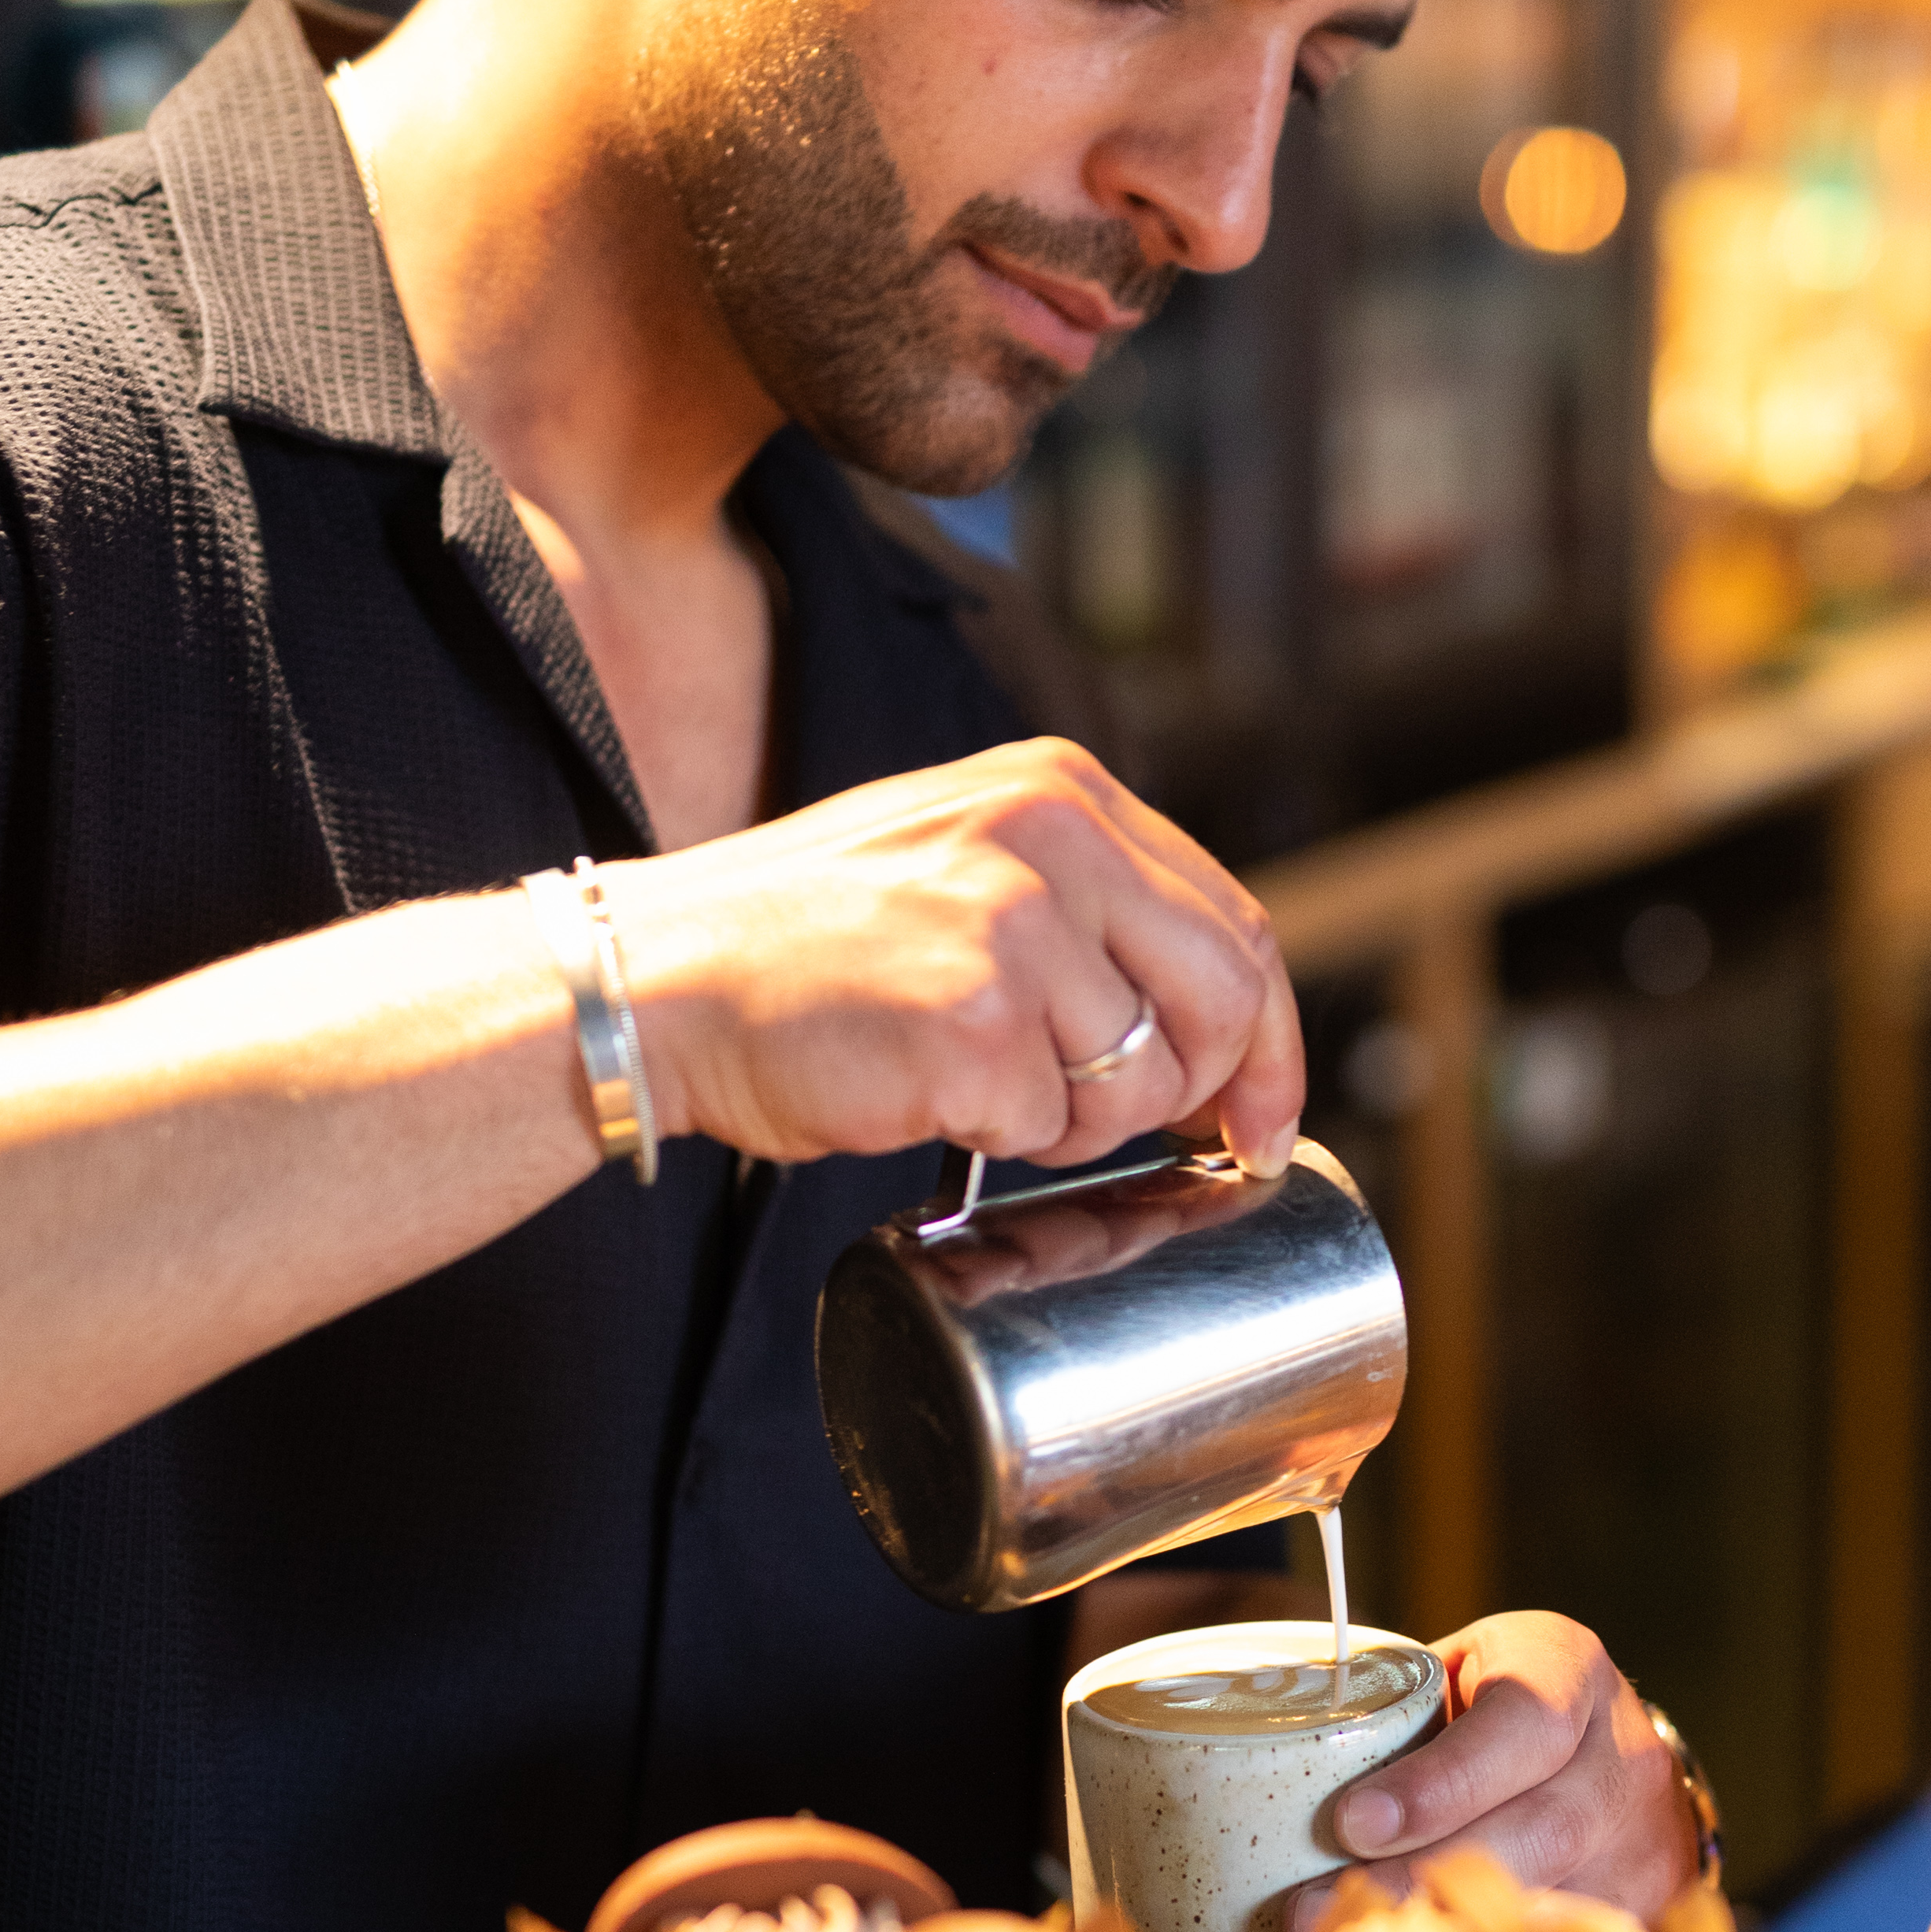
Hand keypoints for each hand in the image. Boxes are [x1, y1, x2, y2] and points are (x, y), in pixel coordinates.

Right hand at [613, 740, 1302, 1177]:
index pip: (1236, 920)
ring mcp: (1015, 928)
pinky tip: (926, 1095)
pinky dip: (999, 1141)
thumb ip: (1082, 900)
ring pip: (1140, 1081)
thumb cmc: (802, 943)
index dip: (1270, 1035)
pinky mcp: (974, 1024)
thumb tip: (1210, 1014)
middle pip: (1226, 1000)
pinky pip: (1049, 1128)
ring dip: (1075, 1123)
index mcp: (1061, 789)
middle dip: (1208, 1093)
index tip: (1265, 1114)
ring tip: (974, 1083)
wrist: (660, 979)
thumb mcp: (959, 857)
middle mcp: (1051, 839)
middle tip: (1169, 1141)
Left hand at [1292, 1611, 1700, 1931]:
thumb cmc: (1481, 1711)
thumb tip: (1239, 1791)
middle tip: (1315, 1919)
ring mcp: (1646, 1847)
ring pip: (1558, 1908)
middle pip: (1544, 1831)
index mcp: (1567, 1670)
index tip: (1351, 1823)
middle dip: (1423, 1881)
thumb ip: (1375, 1721)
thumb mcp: (1443, 1683)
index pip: (1523, 1725)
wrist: (1604, 1754)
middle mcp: (1624, 1758)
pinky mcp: (1644, 1919)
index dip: (1441, 1783)